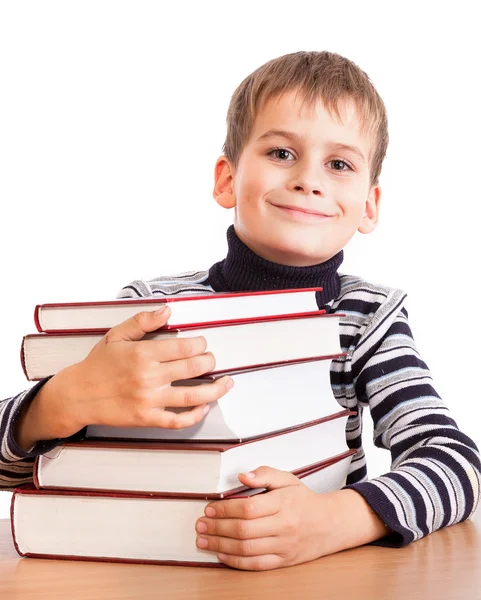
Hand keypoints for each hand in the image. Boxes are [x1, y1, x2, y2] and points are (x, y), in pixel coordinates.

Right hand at [15, 306, 232, 447]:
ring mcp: (149, 400)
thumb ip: (142, 322)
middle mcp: (149, 377)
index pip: (184, 347)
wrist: (77, 395)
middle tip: (211, 360)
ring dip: (215, 390)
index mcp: (143, 354)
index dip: (200, 344)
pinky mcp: (147, 419)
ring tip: (227, 383)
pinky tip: (204, 407)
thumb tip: (167, 311)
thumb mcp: (116, 336)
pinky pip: (177, 421)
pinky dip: (195, 415)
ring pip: (192, 396)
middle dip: (209, 362)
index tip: (202, 343)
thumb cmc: (98, 364)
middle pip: (193, 369)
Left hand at [195, 466, 389, 570]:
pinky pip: (256, 565)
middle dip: (217, 527)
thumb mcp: (287, 479)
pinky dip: (235, 561)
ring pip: (247, 549)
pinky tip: (221, 554)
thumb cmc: (304, 500)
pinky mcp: (283, 561)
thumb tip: (242, 476)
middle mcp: (284, 526)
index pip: (248, 508)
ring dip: (220, 545)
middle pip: (244, 530)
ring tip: (203, 540)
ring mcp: (284, 546)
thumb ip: (264, 474)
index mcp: (284, 503)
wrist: (330, 524)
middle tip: (200, 525)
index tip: (209, 507)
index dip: (225, 509)